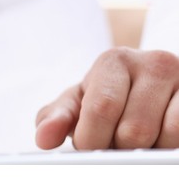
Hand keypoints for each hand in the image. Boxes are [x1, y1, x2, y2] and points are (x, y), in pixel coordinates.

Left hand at [35, 47, 178, 149]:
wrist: (151, 84)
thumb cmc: (108, 96)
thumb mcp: (79, 102)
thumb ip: (57, 118)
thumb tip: (44, 138)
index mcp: (114, 61)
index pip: (101, 109)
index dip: (92, 140)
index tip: (88, 148)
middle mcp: (154, 63)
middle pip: (134, 130)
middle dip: (118, 147)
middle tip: (114, 142)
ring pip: (165, 136)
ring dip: (146, 150)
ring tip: (137, 141)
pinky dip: (167, 147)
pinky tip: (158, 140)